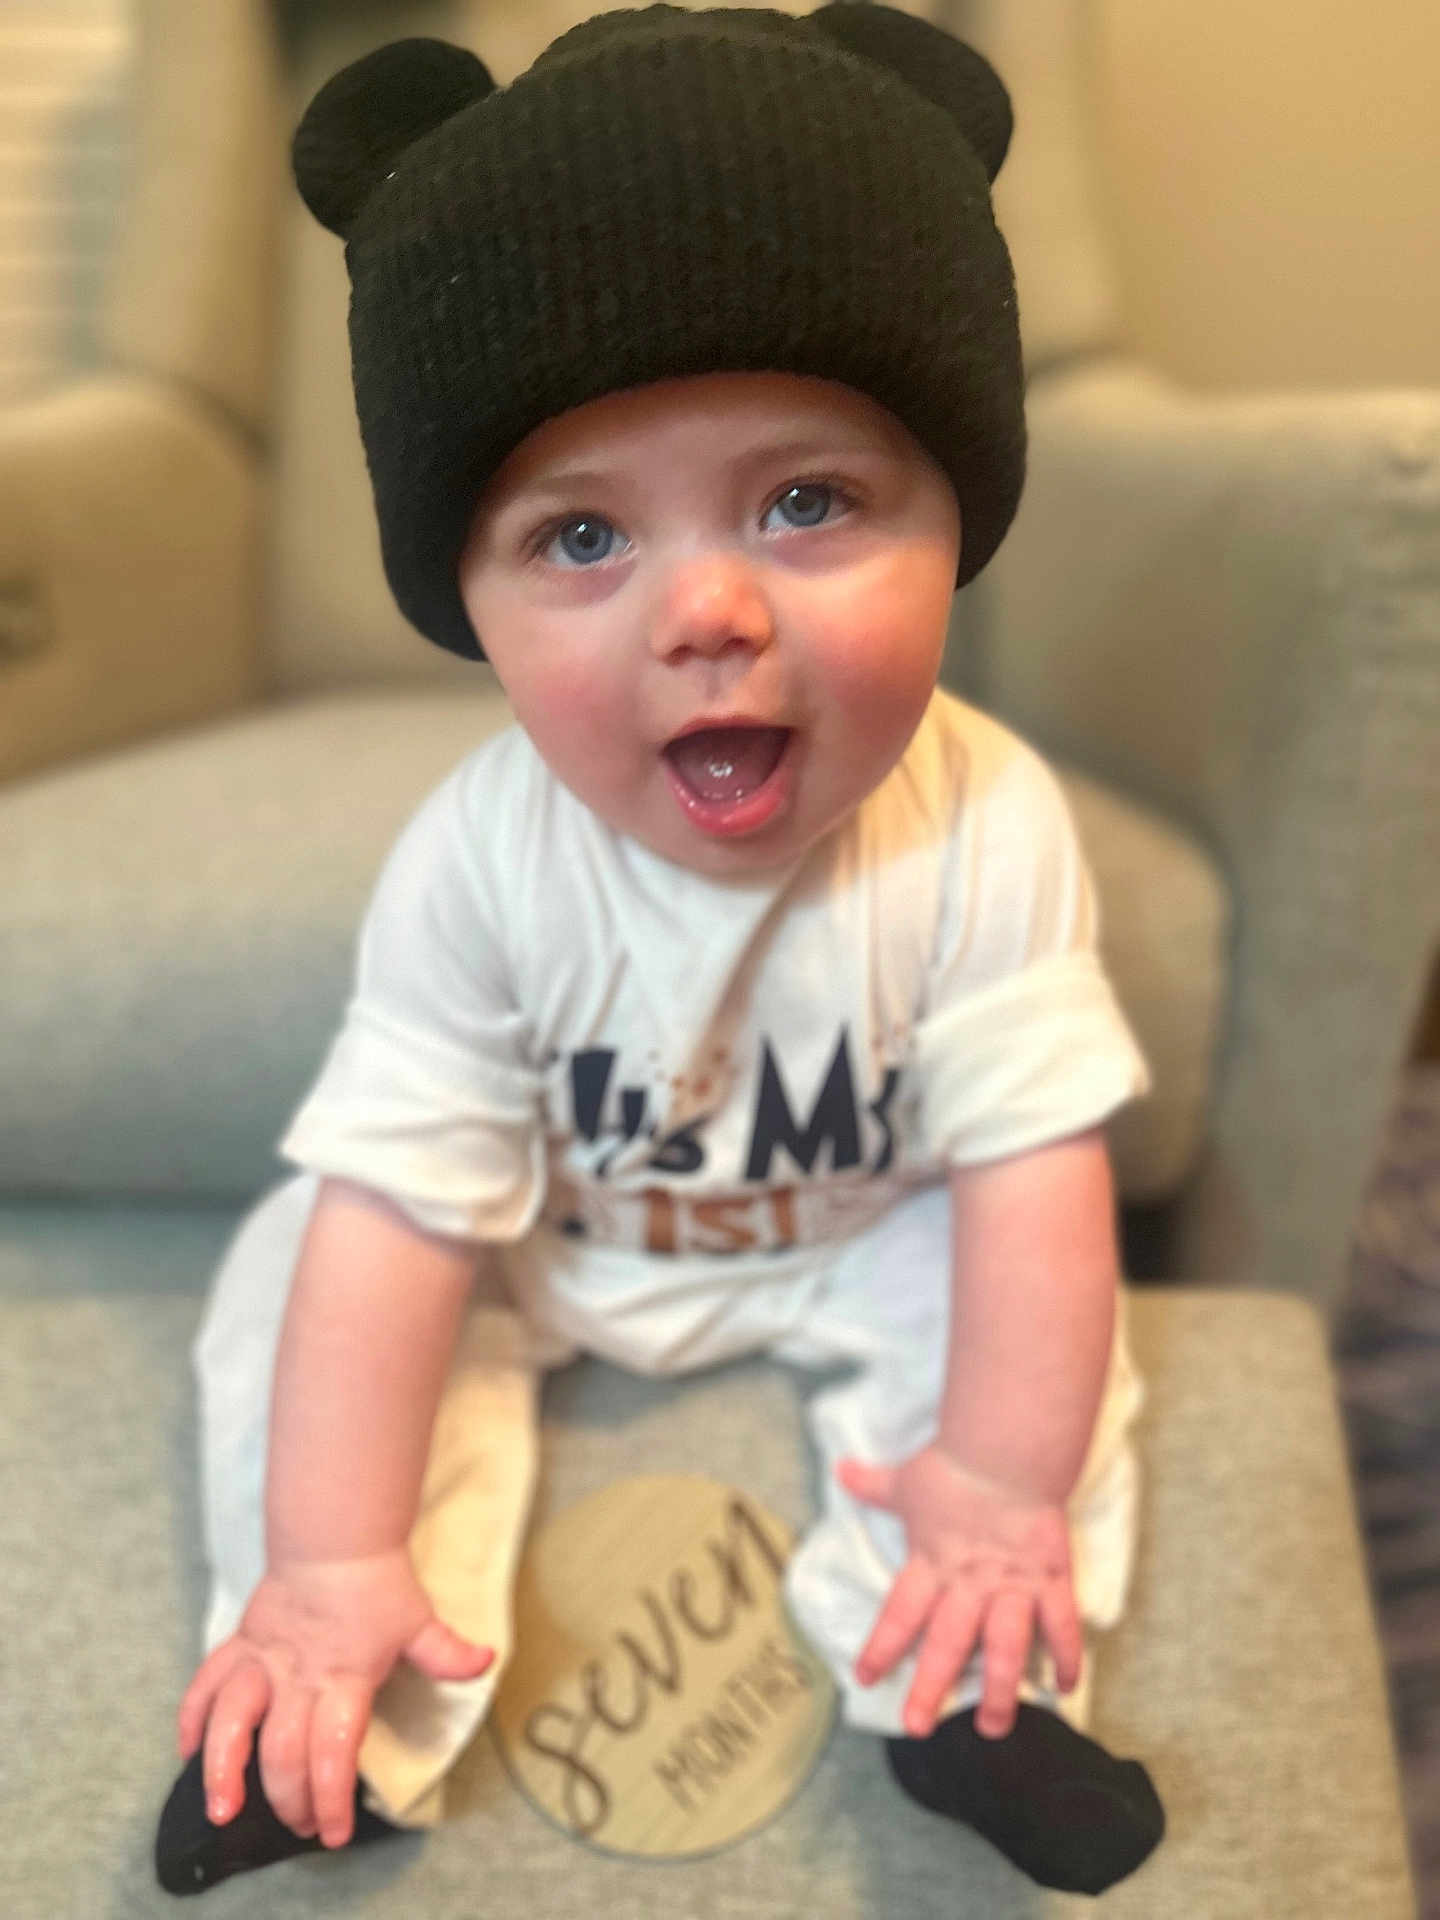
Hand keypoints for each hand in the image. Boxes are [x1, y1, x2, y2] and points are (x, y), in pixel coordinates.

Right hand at [177, 1549, 491, 1846]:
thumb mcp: (418, 1620)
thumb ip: (446, 1652)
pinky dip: (191, 1719)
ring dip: (221, 1767)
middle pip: (283, 1750)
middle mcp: (298, 1676)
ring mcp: (263, 1662)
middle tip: (298, 1827)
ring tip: (220, 1808)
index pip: (333, 1749)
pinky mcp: (239, 1646)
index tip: (334, 1832)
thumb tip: (486, 1661)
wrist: (334, 1538)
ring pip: (230, 1720)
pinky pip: (205, 1685)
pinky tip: (186, 1751)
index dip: (330, 1797)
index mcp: (344, 1678)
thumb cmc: (378, 1584)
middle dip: (288, 1798)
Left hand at [838, 1444, 1080, 1741]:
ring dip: (999, 1691)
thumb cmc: (954, 1466)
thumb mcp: (907, 1480)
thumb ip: (874, 1485)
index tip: (864, 1678)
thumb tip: (839, 1468)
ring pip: (1004, 1648)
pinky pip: (1061, 1626)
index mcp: (930, 1565)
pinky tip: (1065, 1688)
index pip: (899, 1615)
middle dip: (931, 1688)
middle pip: (947, 1644)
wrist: (1008, 1451)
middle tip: (918, 1727)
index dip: (881, 1648)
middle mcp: (969, 1584)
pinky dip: (1066, 1657)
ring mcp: (1012, 1586)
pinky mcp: (1050, 1580)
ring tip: (993, 1727)